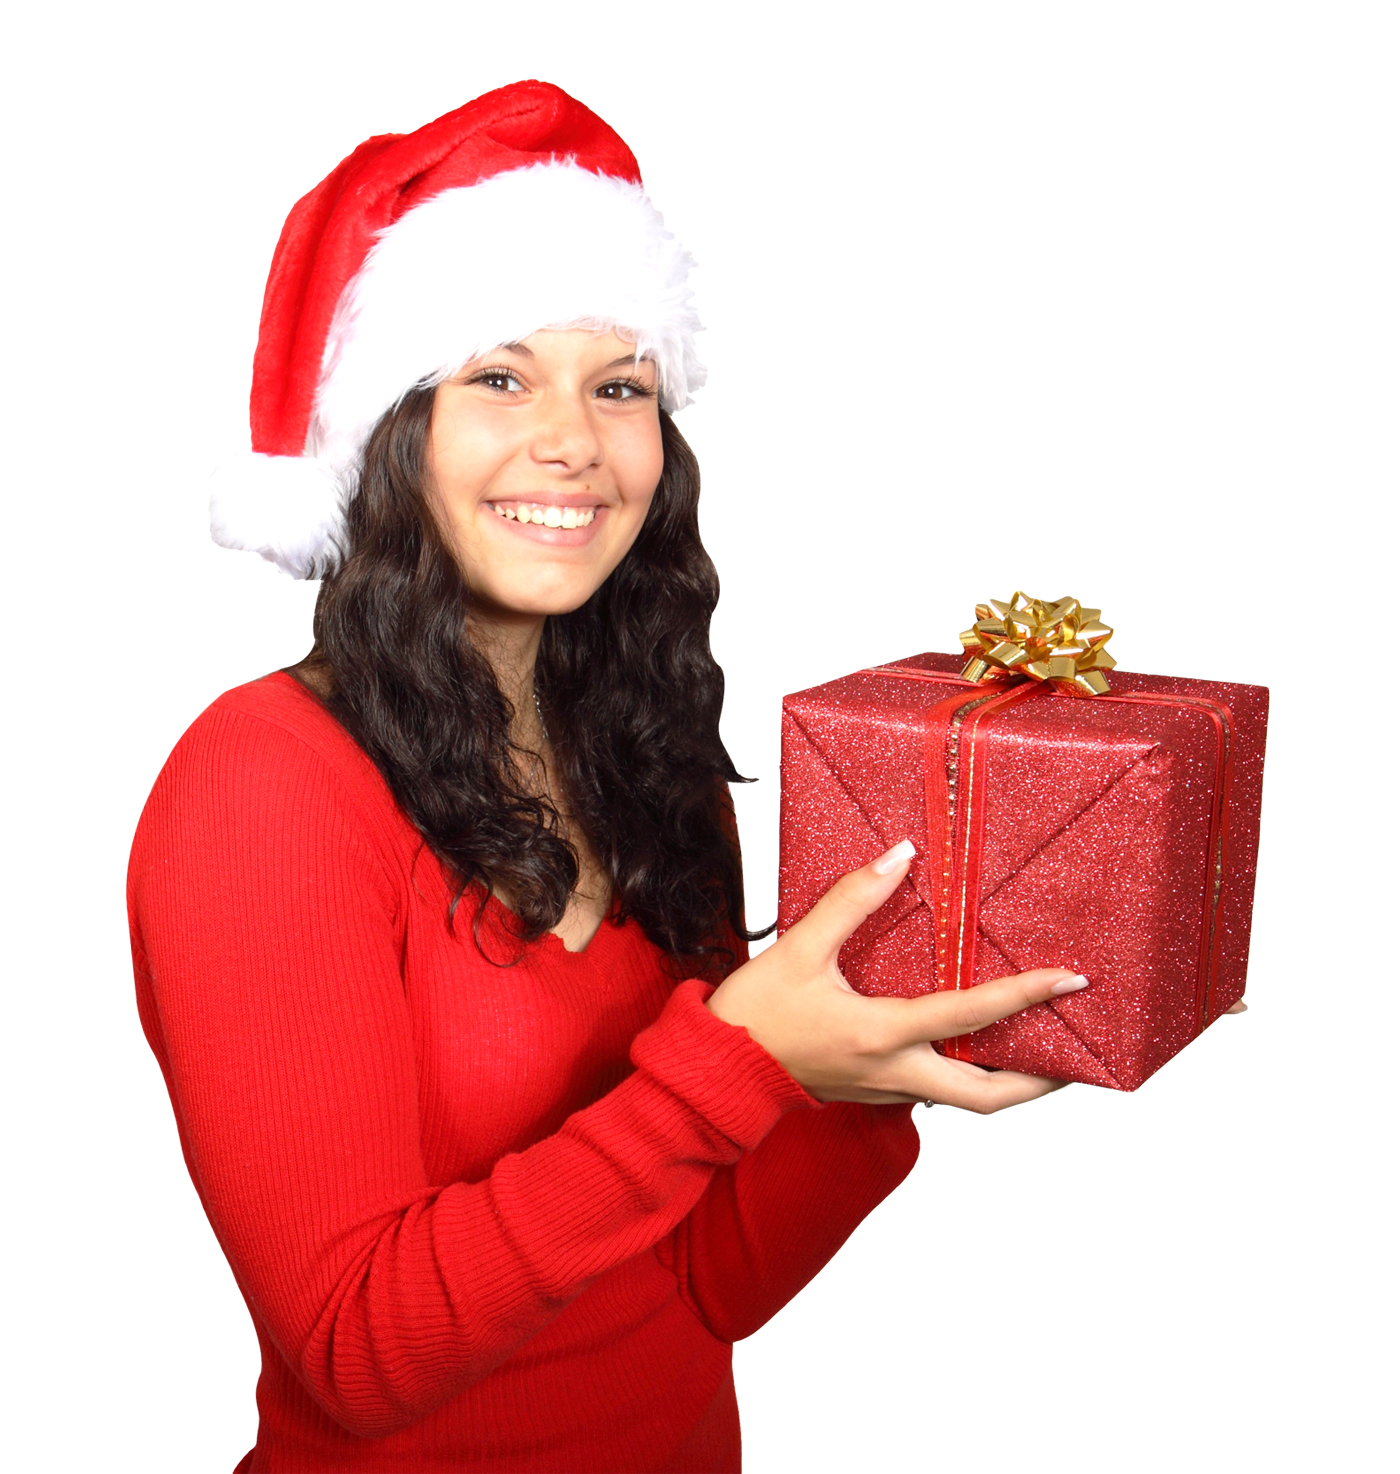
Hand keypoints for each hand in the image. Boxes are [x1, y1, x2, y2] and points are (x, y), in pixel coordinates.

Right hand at [706, 840, 1083, 1111]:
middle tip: (1076, 1054)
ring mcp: (886, 1088)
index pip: (970, 1016)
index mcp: (881, 1034)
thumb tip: (898, 854)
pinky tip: (976, 1049)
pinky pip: (937, 1089)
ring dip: (1008, 1082)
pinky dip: (969, 1075)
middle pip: (988, 1096)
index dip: (1024, 995)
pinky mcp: (874, 1090)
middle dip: (1039, 1079)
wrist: (719, 1068)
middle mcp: (894, 1071)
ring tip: (1039, 1051)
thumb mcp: (799, 947)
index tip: (1067, 978)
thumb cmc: (755, 1010)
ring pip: (965, 1099)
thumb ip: (851, 900)